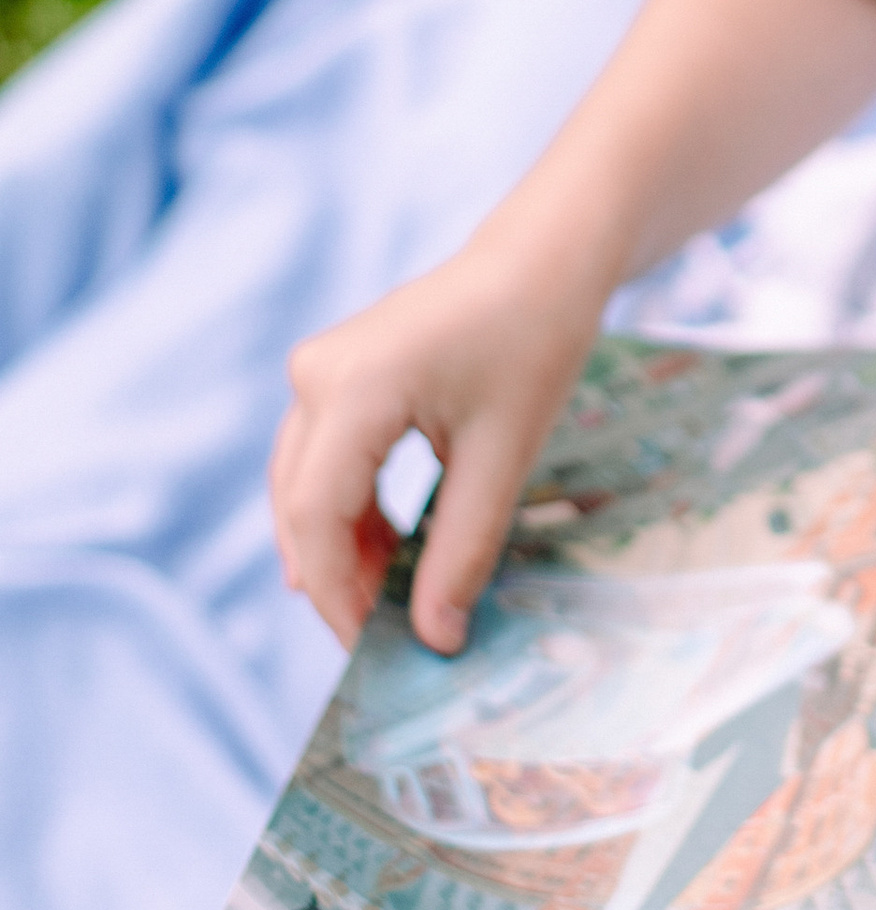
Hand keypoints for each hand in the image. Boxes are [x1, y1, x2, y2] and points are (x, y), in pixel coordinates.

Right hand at [269, 244, 600, 655]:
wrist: (542, 259)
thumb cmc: (534, 340)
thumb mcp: (505, 455)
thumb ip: (463, 549)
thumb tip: (436, 638)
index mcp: (353, 388)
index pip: (315, 518)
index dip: (338, 595)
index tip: (376, 649)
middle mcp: (316, 376)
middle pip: (300, 507)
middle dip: (337, 580)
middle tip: (386, 639)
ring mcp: (320, 371)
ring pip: (305, 488)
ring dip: (342, 550)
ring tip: (393, 603)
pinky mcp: (335, 375)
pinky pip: (324, 461)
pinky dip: (352, 512)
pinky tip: (389, 553)